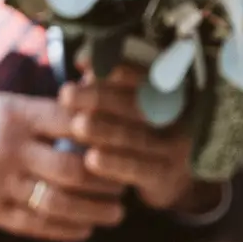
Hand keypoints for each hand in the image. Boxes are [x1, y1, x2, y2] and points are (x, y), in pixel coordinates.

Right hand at [0, 89, 126, 241]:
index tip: (125, 145)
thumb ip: (40, 114)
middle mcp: (10, 149)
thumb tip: (90, 109)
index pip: (72, 123)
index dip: (104, 136)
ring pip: (59, 202)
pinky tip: (86, 229)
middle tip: (126, 186)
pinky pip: (37, 225)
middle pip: (73, 169)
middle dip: (107, 182)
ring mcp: (1, 182)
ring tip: (115, 213)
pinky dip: (67, 229)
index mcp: (15, 115)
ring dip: (95, 211)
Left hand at [60, 68, 222, 215]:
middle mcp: (176, 120)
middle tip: (66, 94)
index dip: (112, 68)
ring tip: (77, 125)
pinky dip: (116, 164)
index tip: (81, 63)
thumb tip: (85, 64)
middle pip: (137, 105)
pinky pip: (140, 169)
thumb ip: (109, 87)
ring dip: (105, 130)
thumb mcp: (126, 108)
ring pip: (137, 137)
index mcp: (167, 95)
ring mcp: (174, 150)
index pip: (142, 76)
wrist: (168, 178)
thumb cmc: (139, 134)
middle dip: (100, 97)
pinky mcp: (166, 178)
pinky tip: (91, 159)